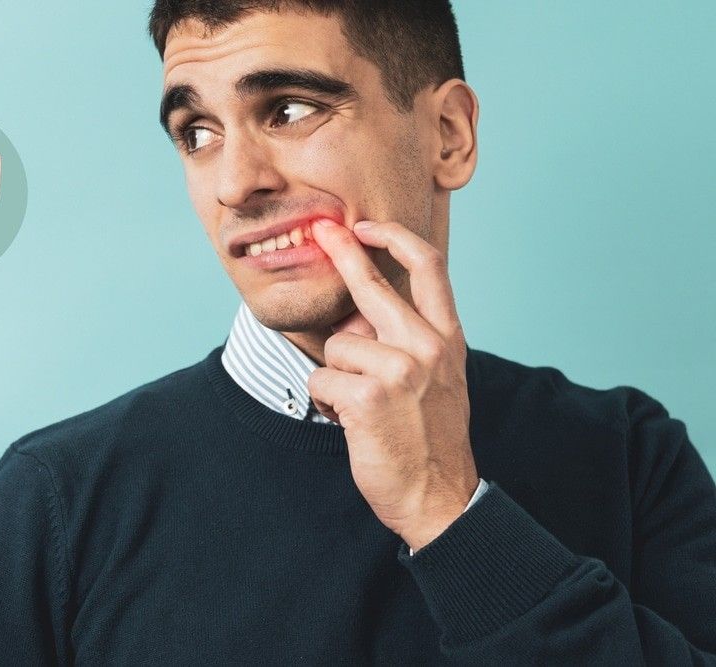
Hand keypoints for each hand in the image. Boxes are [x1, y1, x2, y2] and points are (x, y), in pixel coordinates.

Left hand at [308, 219, 478, 552]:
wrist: (439, 497)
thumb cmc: (430, 439)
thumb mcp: (435, 380)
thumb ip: (404, 342)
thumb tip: (352, 316)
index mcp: (447, 338)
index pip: (428, 267)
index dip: (395, 237)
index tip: (367, 226)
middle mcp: (427, 346)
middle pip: (374, 284)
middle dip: (342, 253)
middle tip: (320, 230)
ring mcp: (400, 369)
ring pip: (337, 344)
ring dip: (334, 375)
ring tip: (356, 405)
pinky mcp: (368, 396)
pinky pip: (321, 378)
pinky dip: (323, 400)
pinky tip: (346, 420)